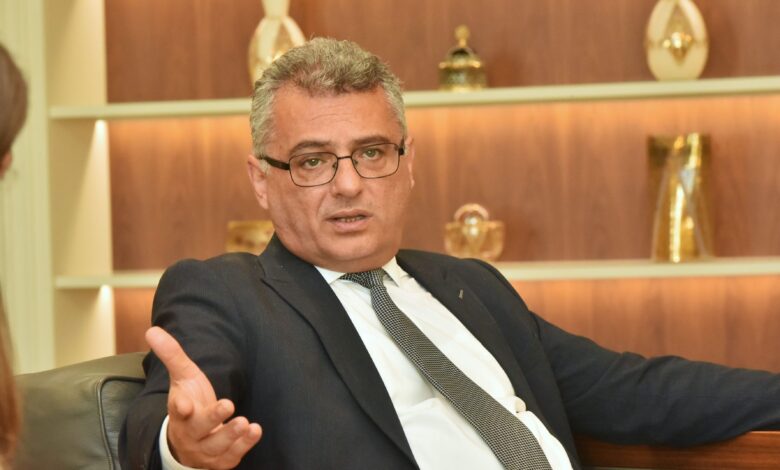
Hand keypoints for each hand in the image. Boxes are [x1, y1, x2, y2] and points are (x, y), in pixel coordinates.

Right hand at [146, 326, 262, 468]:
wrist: (189, 440)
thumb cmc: (189, 401)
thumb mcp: (183, 377)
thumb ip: (172, 355)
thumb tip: (152, 329)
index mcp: (179, 411)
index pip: (176, 410)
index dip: (180, 407)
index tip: (184, 404)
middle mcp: (189, 433)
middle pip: (198, 429)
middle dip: (212, 418)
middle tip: (228, 404)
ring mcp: (204, 449)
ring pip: (215, 446)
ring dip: (231, 435)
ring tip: (246, 423)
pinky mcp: (220, 460)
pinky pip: (231, 457)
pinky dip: (243, 446)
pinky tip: (255, 431)